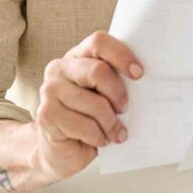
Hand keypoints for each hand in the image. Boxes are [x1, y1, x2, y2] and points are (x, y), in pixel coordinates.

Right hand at [34, 31, 142, 180]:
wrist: (61, 150)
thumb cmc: (91, 118)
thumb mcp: (105, 95)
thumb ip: (116, 81)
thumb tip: (145, 79)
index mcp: (77, 56)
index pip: (99, 42)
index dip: (122, 55)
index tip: (139, 74)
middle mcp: (59, 68)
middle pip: (98, 71)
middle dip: (118, 94)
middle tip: (124, 109)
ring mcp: (50, 90)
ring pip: (95, 103)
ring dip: (111, 123)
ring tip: (116, 133)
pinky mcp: (46, 115)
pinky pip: (85, 126)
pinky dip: (99, 137)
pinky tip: (99, 140)